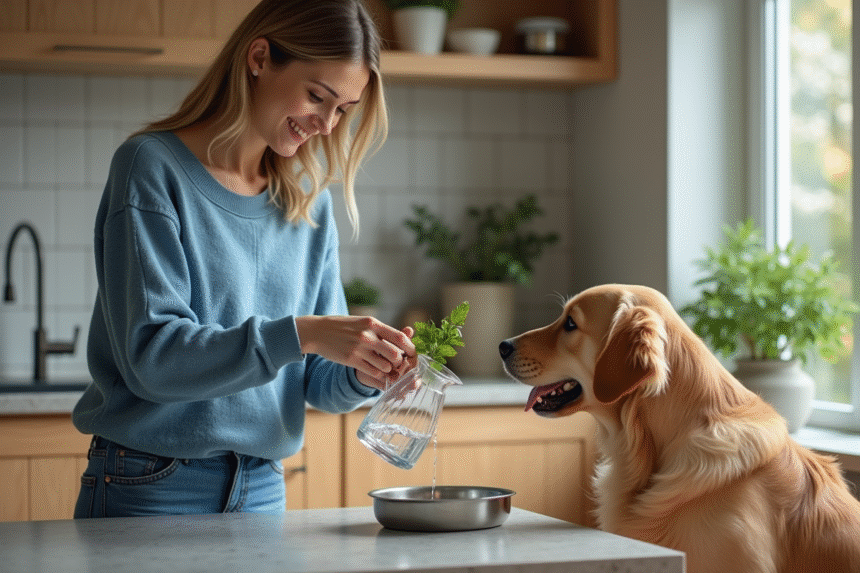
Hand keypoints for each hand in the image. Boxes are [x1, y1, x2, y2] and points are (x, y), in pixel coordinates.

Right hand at [295, 315, 415, 390]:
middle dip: (401, 362)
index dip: (410, 347)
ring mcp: (359, 349)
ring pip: (386, 366)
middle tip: (401, 364)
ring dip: (389, 369)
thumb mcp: (362, 322)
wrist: (317, 331)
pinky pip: (373, 372)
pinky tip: (376, 370)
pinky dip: (378, 374)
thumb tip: (402, 336)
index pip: (399, 337)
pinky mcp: (351, 360)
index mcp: (372, 323)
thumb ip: (379, 329)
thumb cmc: (342, 326)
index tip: (412, 353)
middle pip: (396, 354)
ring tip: (387, 368)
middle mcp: (368, 336)